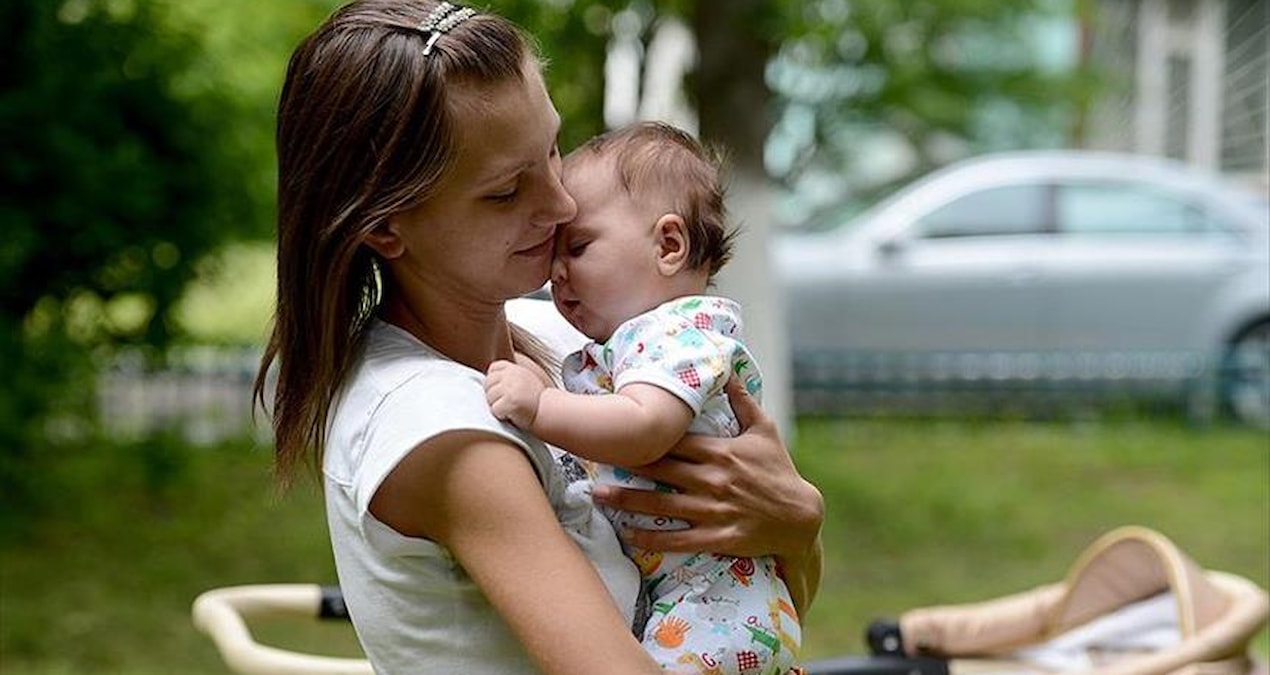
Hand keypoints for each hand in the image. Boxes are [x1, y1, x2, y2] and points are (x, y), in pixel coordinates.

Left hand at [485, 359, 545, 429]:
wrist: (548, 413)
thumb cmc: (532, 400)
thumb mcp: (522, 379)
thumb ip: (506, 375)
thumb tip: (485, 378)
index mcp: (514, 368)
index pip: (492, 370)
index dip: (495, 383)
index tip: (507, 391)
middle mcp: (512, 374)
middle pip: (487, 384)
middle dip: (494, 396)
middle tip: (510, 402)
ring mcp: (511, 386)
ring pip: (489, 399)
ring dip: (498, 407)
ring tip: (513, 407)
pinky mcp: (511, 400)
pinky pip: (495, 410)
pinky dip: (502, 416)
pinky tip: (514, 414)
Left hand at [591, 377, 823, 561]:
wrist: (802, 517)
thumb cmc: (780, 470)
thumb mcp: (765, 430)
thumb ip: (743, 400)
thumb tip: (727, 368)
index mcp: (720, 451)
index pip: (674, 440)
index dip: (643, 435)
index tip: (616, 429)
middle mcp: (713, 480)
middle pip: (660, 470)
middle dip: (624, 465)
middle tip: (591, 459)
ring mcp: (714, 510)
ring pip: (662, 505)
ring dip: (627, 501)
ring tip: (597, 496)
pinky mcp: (718, 538)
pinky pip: (679, 539)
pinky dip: (652, 538)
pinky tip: (629, 535)